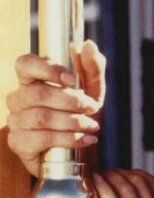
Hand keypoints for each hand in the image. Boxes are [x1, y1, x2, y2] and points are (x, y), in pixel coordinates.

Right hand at [6, 41, 104, 175]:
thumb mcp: (92, 91)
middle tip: (93, 108)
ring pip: (41, 117)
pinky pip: (41, 139)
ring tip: (92, 126)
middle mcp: (18, 98)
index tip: (70, 79)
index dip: (46, 68)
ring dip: (73, 121)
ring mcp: (15, 121)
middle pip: (38, 94)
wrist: (77, 152)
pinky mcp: (18, 143)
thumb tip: (88, 45)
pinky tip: (85, 140)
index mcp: (31, 80)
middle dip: (71, 101)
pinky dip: (68, 139)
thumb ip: (92, 68)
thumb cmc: (79, 115)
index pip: (25, 64)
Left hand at [92, 169, 153, 197]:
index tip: (121, 177)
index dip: (134, 176)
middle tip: (104, 176)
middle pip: (139, 183)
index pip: (153, 187)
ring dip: (109, 177)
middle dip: (119, 173)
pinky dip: (104, 191)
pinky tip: (95, 184)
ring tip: (96, 177)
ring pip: (127, 190)